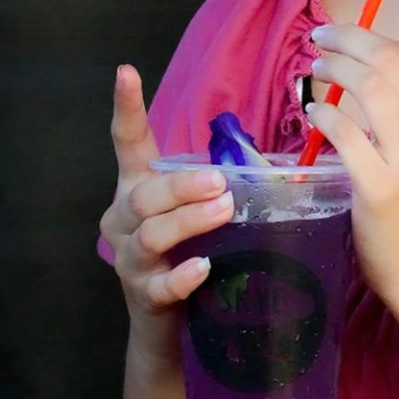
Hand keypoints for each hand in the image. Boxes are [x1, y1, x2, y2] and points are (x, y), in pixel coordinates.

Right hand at [99, 66, 233, 354]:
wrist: (167, 326)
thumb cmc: (190, 254)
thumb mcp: (197, 212)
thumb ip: (217, 185)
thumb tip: (273, 163)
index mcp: (137, 188)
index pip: (127, 142)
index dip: (126, 108)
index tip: (126, 71)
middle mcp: (124, 219)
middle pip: (145, 194)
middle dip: (182, 185)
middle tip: (221, 181)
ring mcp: (131, 260)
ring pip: (150, 234)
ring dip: (188, 221)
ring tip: (223, 212)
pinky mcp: (144, 297)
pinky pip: (161, 285)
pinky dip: (183, 276)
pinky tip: (203, 269)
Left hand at [304, 22, 398, 320]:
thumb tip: (362, 70)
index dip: (368, 36)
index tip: (340, 35)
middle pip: (387, 62)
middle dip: (346, 40)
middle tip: (319, 38)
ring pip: (367, 87)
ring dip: (333, 70)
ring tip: (314, 69)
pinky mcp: (380, 187)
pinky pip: (343, 132)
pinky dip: (322, 114)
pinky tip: (311, 113)